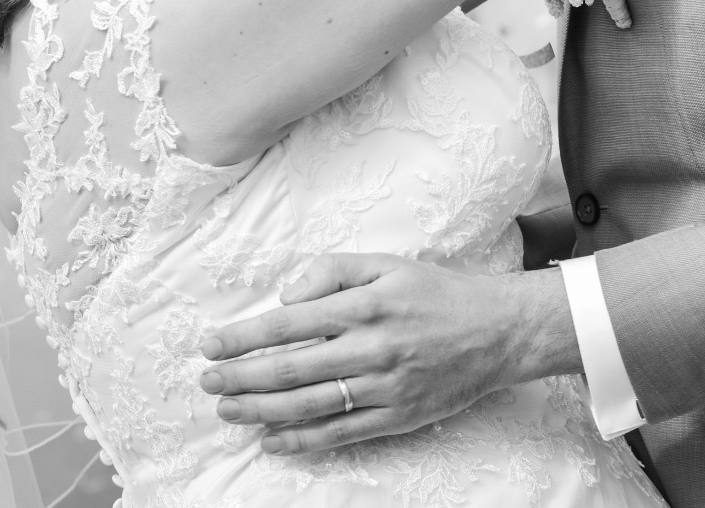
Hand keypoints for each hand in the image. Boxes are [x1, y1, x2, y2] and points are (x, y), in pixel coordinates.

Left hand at [196, 254, 577, 454]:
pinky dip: (301, 440)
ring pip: (308, 405)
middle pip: (289, 369)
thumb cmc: (436, 293)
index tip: (210, 344)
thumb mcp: (386, 264)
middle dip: (239, 377)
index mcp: (364, 305)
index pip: (287, 324)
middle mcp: (370, 348)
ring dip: (259, 410)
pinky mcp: (396, 416)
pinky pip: (340, 433)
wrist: (498, 331)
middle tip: (206, 382)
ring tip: (227, 410)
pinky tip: (270, 440)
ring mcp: (384, 387)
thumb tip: (286, 295)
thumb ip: (331, 270)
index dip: (242, 337)